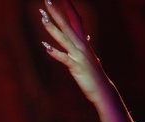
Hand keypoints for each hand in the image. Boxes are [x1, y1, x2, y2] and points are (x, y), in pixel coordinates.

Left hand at [39, 0, 138, 121]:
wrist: (103, 90)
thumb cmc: (94, 74)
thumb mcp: (89, 56)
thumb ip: (86, 45)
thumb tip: (86, 37)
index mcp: (83, 42)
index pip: (75, 20)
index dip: (69, 7)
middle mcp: (81, 45)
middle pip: (67, 24)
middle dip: (57, 11)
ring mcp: (79, 55)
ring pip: (63, 38)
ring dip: (52, 27)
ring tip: (42, 17)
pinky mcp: (76, 66)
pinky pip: (64, 58)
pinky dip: (54, 52)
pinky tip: (45, 46)